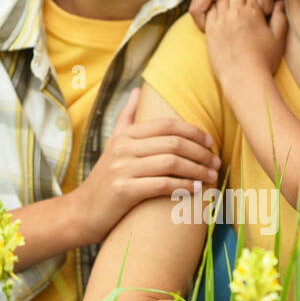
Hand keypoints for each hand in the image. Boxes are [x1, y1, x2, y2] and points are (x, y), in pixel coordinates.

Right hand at [69, 87, 220, 244]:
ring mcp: (122, 169)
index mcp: (125, 135)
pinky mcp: (123, 190)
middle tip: (216, 163)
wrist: (83, 210)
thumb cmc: (105, 178)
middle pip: (173, 143)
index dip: (194, 132)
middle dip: (201, 152)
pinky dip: (183, 186)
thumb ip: (126, 117)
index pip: (167, 125)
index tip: (211, 143)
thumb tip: (137, 90)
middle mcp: (123, 148)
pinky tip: (196, 189)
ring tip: (211, 176)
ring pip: (170, 163)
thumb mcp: (113, 144)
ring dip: (197, 169)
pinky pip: (161, 184)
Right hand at [189, 0, 273, 31]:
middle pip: (195, 8)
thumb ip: (264, 5)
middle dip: (207, 21)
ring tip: (226, 21)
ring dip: (210, 13)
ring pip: (199, 2)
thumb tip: (262, 23)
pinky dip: (212, 5)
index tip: (217, 33)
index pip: (196, 11)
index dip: (203, 26)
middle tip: (223, 31)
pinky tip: (228, 10)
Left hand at [203, 0, 286, 84]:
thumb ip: (280, 18)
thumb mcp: (278, 38)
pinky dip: (210, 6)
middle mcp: (234, 13)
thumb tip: (279, 3)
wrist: (244, 78)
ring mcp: (220, 21)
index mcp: (252, 12)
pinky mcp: (210, 30)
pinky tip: (215, 9)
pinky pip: (207, 11)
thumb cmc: (264, 60)